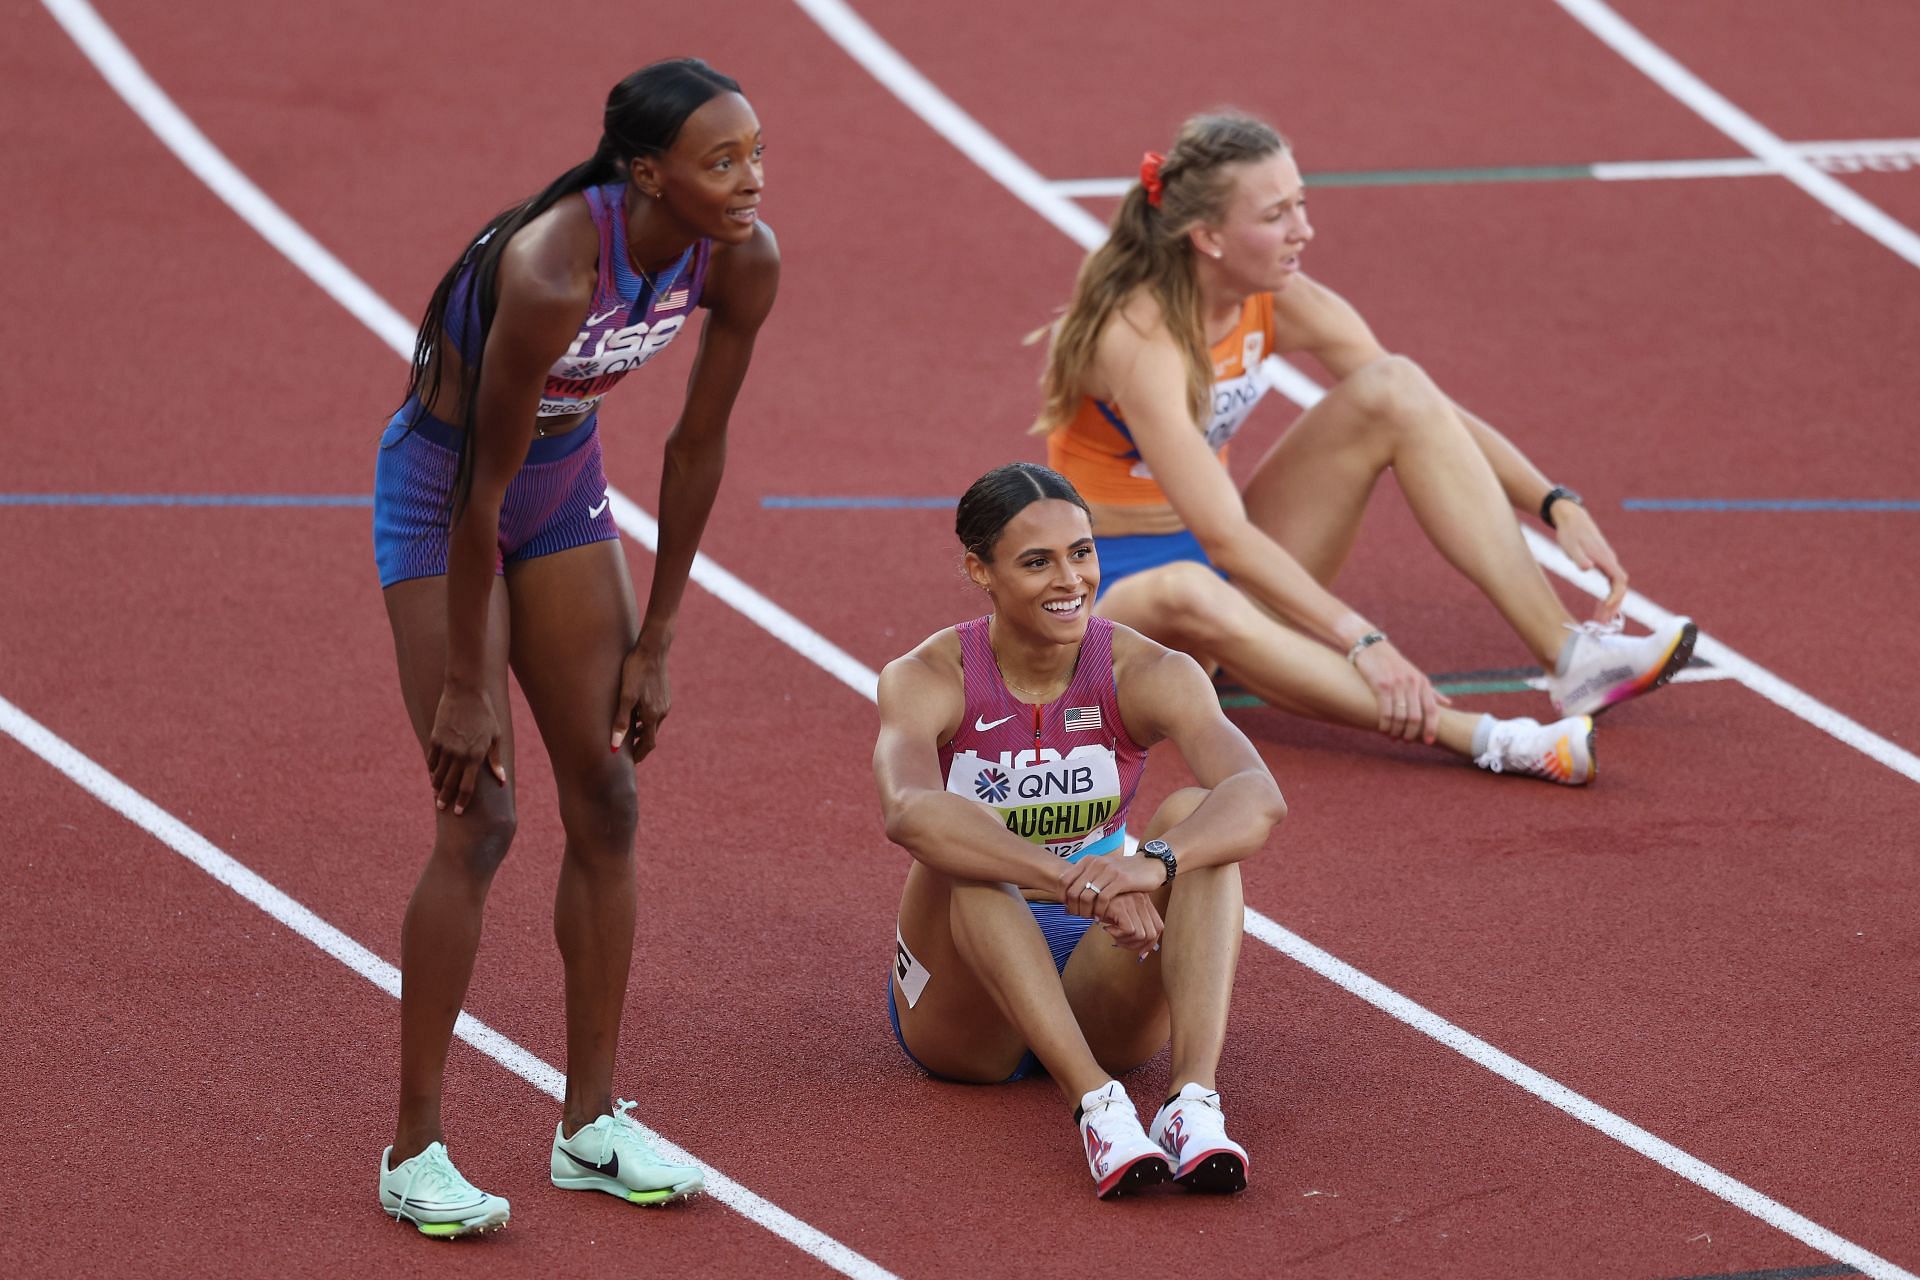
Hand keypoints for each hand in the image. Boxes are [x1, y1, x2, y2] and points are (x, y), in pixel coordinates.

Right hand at [426, 684, 505, 815]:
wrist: (466, 692)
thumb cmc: (486, 715)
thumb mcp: (496, 737)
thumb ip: (496, 761)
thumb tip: (502, 781)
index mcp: (475, 756)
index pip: (467, 787)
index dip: (462, 801)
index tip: (458, 812)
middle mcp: (459, 755)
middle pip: (449, 784)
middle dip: (445, 798)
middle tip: (442, 806)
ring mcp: (445, 747)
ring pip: (438, 773)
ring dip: (436, 785)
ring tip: (436, 793)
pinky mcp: (435, 738)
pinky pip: (431, 760)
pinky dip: (432, 769)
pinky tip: (433, 775)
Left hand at [610, 640, 670, 761]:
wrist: (652, 649)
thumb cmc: (636, 671)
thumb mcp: (625, 696)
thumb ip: (621, 722)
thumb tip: (615, 746)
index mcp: (653, 715)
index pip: (648, 744)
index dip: (640, 755)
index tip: (632, 763)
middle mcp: (662, 711)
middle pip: (651, 734)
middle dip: (640, 744)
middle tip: (627, 751)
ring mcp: (665, 702)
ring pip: (653, 723)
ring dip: (642, 730)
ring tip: (628, 732)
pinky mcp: (664, 694)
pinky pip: (655, 712)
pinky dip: (645, 718)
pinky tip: (635, 712)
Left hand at [1060, 847, 1167, 917]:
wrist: (1149, 865)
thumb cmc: (1123, 872)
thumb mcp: (1101, 870)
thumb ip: (1086, 879)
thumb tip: (1066, 897)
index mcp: (1088, 860)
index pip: (1064, 880)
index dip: (1061, 897)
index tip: (1067, 908)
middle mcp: (1096, 863)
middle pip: (1072, 891)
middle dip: (1073, 908)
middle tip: (1078, 917)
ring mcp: (1108, 871)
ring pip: (1086, 897)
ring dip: (1085, 912)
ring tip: (1089, 918)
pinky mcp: (1121, 880)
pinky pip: (1103, 899)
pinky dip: (1099, 911)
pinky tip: (1101, 918)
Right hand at [1097, 890, 1163, 956]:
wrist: (1084, 894)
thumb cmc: (1102, 908)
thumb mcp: (1123, 916)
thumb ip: (1135, 927)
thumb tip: (1144, 952)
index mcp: (1145, 901)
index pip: (1159, 927)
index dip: (1151, 944)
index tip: (1140, 953)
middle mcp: (1141, 899)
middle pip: (1151, 934)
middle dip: (1136, 946)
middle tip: (1120, 943)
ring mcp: (1132, 902)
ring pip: (1141, 935)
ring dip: (1125, 941)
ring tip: (1113, 935)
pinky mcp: (1121, 906)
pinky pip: (1129, 931)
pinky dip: (1118, 935)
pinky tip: (1107, 929)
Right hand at [1352, 638, 1448, 743]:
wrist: (1371, 647)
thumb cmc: (1394, 664)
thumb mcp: (1416, 675)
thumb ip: (1431, 692)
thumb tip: (1448, 704)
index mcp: (1422, 682)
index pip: (1432, 710)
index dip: (1432, 728)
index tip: (1429, 742)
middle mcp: (1412, 683)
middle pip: (1416, 717)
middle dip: (1411, 733)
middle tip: (1405, 741)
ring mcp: (1396, 684)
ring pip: (1400, 717)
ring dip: (1396, 731)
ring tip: (1393, 737)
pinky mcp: (1381, 685)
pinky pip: (1385, 711)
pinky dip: (1384, 725)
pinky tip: (1382, 729)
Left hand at [1552, 503, 1628, 623]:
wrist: (1571, 517)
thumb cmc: (1569, 532)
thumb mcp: (1570, 544)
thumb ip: (1579, 557)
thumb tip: (1588, 568)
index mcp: (1605, 558)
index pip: (1619, 581)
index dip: (1617, 595)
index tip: (1608, 608)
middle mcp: (1610, 561)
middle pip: (1619, 588)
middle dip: (1614, 606)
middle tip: (1603, 623)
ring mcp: (1607, 563)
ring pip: (1615, 588)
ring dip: (1611, 605)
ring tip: (1601, 620)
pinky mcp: (1602, 564)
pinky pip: (1610, 585)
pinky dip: (1607, 598)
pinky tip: (1600, 608)